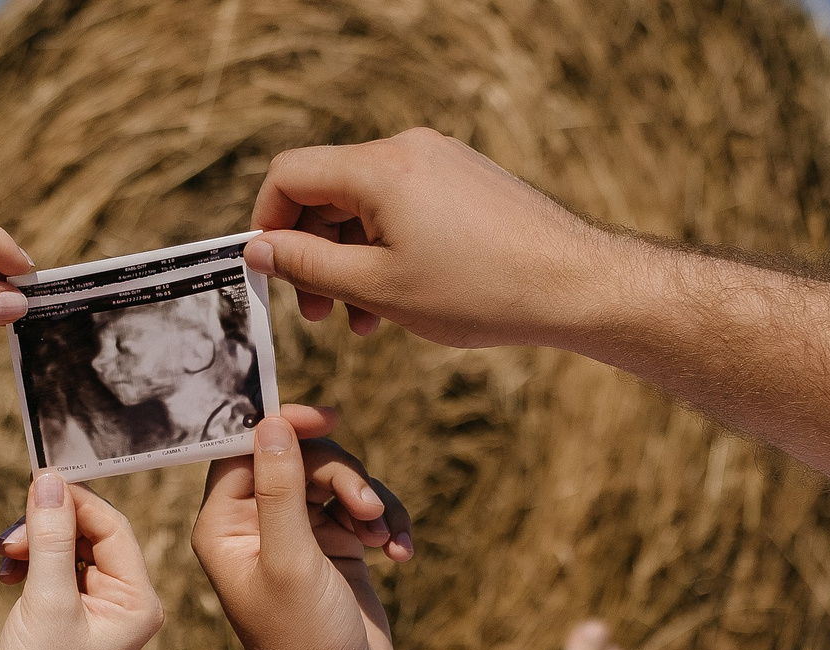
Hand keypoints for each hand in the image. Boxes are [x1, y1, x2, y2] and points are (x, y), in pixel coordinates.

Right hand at [0, 474, 163, 649]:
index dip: (74, 502)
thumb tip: (48, 481)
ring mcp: (95, 608)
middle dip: (48, 526)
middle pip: (90, 533)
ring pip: (68, 547)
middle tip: (10, 536)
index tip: (34, 486)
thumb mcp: (46, 601)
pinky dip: (28, 562)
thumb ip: (50, 538)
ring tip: (5, 557)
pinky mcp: (66, 614)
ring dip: (34, 543)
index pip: (113, 528)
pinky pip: (53, 568)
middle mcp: (124, 601)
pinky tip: (6, 573)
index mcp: (137, 600)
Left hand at [192, 418, 407, 649]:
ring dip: (370, 500)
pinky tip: (401, 553)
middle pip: (301, 458)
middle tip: (366, 507)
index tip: (329, 419)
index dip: (286, 427)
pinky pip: (365, 510)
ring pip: (339, 480)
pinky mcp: (338, 550)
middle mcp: (257, 525)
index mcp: (226, 525)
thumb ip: (280, 488)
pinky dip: (388, 523)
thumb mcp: (290, 558)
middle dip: (342, 475)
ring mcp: (301, 536)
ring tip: (385, 539)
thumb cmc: (302, 640)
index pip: (247, 448)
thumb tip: (272, 422)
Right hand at [245, 129, 604, 349]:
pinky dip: (386, 249)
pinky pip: (402, 207)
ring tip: (362, 320)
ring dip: (350, 260)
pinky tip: (398, 299)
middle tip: (316, 314)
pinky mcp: (463, 180)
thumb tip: (257, 248)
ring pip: (365, 205)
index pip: (290, 175)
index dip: (267, 223)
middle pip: (327, 190)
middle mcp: (408, 149)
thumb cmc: (478, 290)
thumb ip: (307, 264)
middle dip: (311, 252)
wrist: (571, 283)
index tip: (269, 273)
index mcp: (380, 168)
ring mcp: (439, 160)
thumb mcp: (376, 287)